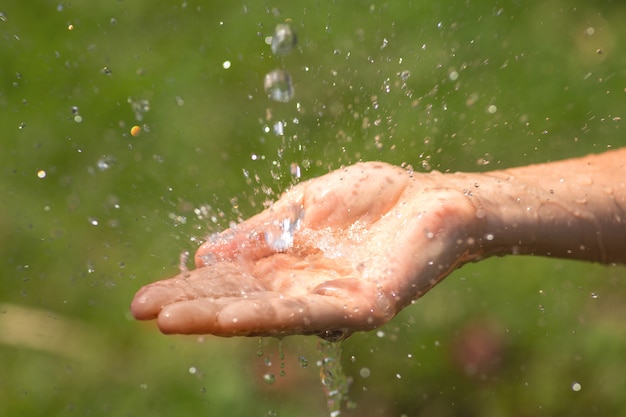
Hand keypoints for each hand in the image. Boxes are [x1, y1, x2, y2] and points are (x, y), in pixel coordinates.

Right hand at [131, 162, 478, 339]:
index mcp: (289, 267)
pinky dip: (268, 315)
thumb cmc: (374, 201)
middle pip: (242, 302)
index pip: (231, 281)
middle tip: (144, 312)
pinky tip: (230, 316)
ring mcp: (334, 301)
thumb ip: (258, 234)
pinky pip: (311, 313)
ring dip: (220, 316)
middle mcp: (305, 291)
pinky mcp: (365, 305)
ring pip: (269, 314)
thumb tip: (204, 253)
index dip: (190, 286)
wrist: (436, 199)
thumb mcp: (301, 209)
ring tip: (173, 319)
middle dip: (194, 306)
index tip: (147, 295)